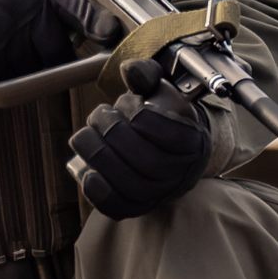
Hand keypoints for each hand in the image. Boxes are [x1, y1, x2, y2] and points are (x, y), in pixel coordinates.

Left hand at [69, 59, 210, 219]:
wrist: (170, 154)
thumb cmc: (163, 117)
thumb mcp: (160, 91)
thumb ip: (146, 74)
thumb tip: (129, 69)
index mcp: (193, 142)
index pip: (171, 133)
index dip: (144, 117)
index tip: (131, 103)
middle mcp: (181, 173)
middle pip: (146, 159)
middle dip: (113, 133)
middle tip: (98, 114)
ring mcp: (159, 194)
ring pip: (128, 183)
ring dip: (98, 155)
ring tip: (84, 135)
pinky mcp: (137, 209)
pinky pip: (116, 206)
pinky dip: (96, 189)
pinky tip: (86, 170)